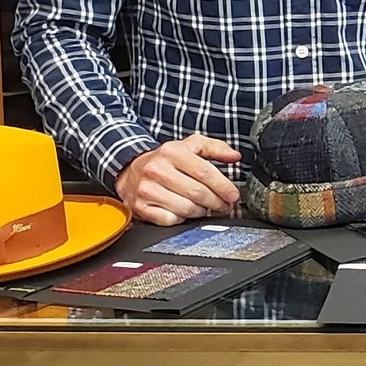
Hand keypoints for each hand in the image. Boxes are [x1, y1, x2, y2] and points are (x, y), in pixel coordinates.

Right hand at [114, 135, 241, 225]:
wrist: (130, 172)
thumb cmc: (165, 161)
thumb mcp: (190, 146)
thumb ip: (215, 148)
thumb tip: (235, 156)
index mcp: (172, 152)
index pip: (204, 171)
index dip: (223, 186)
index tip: (233, 195)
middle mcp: (157, 170)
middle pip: (197, 192)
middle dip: (217, 202)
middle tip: (225, 205)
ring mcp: (147, 189)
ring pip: (186, 208)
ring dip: (202, 212)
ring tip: (206, 207)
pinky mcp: (141, 207)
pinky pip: (171, 220)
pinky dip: (182, 218)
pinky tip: (185, 212)